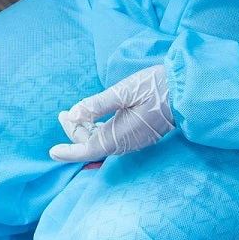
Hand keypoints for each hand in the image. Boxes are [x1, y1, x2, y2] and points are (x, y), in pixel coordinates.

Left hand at [49, 64, 173, 162]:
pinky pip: (111, 138)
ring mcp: (132, 141)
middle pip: (91, 144)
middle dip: (73, 132)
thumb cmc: (156, 88)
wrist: (186, 92)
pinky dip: (97, 130)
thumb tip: (73, 114)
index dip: (68, 152)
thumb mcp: (123, 91)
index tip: (52, 151)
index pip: (87, 149)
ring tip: (72, 115)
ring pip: (101, 141)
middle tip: (63, 114)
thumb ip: (97, 104)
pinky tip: (92, 119)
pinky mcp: (137, 135)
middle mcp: (125, 143)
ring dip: (84, 130)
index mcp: (119, 135)